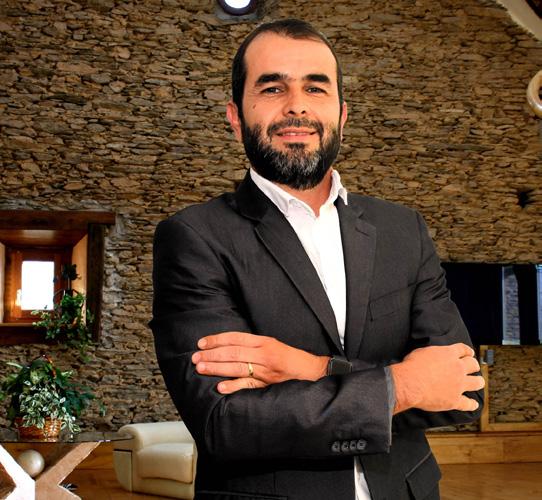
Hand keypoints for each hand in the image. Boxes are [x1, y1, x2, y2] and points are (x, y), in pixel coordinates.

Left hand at [191, 331, 328, 393]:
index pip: (236, 338)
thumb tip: (227, 347)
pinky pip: (249, 386)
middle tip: (196, 357)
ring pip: (237, 367)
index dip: (217, 339)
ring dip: (217, 368)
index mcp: (264, 342)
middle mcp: (264, 354)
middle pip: (233, 352)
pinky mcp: (269, 385)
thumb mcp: (271, 345)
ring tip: (201, 368)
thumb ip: (252, 346)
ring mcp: (266, 370)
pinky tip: (221, 388)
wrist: (312, 371)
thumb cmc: (290, 358)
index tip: (201, 343)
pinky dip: (234, 386)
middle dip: (212, 354)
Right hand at [390, 343, 484, 413]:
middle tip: (473, 367)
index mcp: (449, 354)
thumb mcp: (422, 352)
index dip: (467, 351)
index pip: (463, 349)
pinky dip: (472, 404)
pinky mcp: (455, 400)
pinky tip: (473, 404)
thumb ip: (433, 354)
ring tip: (478, 382)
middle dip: (474, 365)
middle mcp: (457, 368)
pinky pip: (468, 403)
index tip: (469, 353)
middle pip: (473, 364)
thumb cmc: (412, 366)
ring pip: (477, 382)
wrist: (410, 383)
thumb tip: (434, 357)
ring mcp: (458, 385)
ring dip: (478, 381)